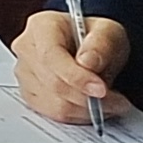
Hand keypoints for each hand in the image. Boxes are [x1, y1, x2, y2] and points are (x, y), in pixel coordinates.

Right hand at [13, 7, 131, 122]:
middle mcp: (27, 49)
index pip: (51, 56)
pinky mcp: (30, 95)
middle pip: (53, 84)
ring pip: (55, 104)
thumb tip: (87, 62)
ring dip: (87, 110)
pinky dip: (79, 115)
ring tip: (110, 103)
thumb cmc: (97, 38)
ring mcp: (25, 74)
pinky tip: (94, 107)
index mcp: (41, 26)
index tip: (102, 89)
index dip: (76, 77)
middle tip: (117, 101)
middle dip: (89, 98)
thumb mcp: (109, 32)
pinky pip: (54, 115)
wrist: (93, 51)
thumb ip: (101, 44)